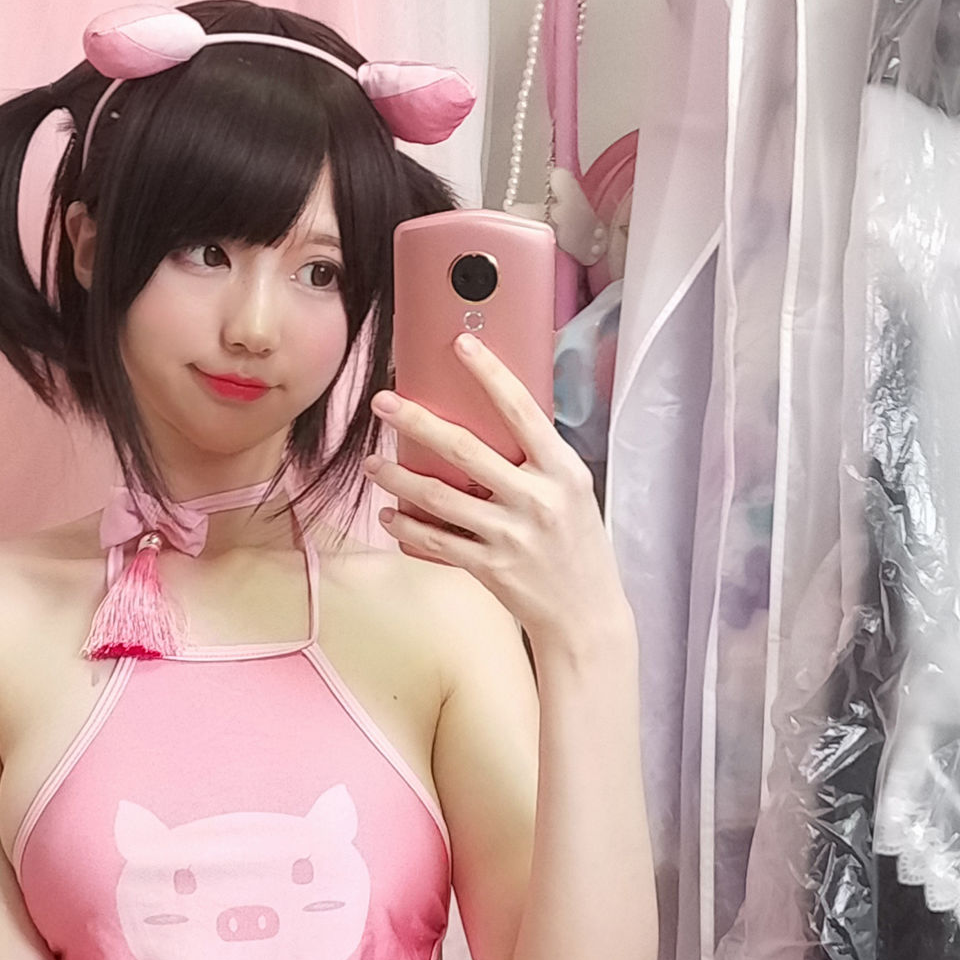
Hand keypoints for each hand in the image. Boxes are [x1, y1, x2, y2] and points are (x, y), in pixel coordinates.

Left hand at [363, 337, 629, 649]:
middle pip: (465, 449)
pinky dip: (408, 528)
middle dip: (417, 421)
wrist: (586, 615)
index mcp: (562, 470)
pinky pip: (438, 542)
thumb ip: (539, 460)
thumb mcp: (573, 492)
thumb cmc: (577, 546)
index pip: (522, 409)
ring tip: (373, 463)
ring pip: (440, 498)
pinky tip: (389, 515)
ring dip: (399, 478)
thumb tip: (496, 420)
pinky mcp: (490, 567)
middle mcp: (536, 498)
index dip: (489, 374)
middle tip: (383, 401)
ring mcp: (511, 535)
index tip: (460, 344)